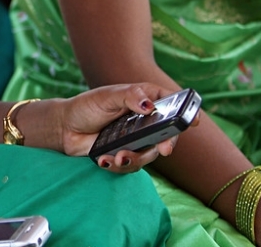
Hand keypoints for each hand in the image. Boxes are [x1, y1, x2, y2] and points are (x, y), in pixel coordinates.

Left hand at [59, 83, 194, 172]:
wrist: (65, 128)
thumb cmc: (87, 106)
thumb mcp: (107, 96)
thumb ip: (129, 97)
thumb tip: (149, 106)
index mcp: (144, 100)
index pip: (171, 104)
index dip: (186, 111)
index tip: (195, 121)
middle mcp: (145, 121)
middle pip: (167, 135)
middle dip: (167, 144)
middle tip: (165, 149)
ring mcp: (136, 139)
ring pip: (149, 155)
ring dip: (136, 158)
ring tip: (118, 156)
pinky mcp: (125, 154)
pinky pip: (130, 165)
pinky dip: (118, 165)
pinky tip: (104, 160)